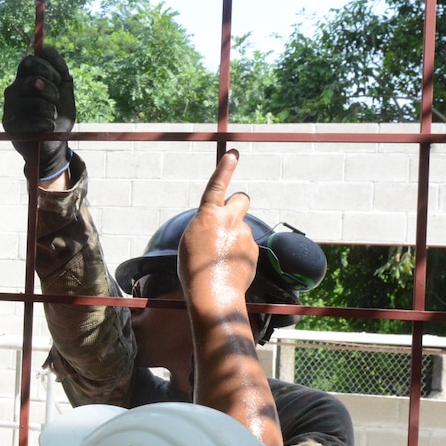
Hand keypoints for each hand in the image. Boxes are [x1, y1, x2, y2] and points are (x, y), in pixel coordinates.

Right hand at [2, 45, 74, 181]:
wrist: (54, 143)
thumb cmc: (59, 114)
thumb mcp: (64, 89)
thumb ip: (59, 68)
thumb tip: (45, 48)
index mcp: (25, 78)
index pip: (29, 61)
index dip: (46, 67)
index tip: (59, 78)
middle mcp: (13, 90)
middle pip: (29, 79)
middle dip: (50, 89)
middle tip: (56, 99)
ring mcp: (9, 107)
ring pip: (31, 101)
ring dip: (49, 109)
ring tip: (53, 116)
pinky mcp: (9, 125)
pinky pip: (28, 120)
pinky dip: (44, 124)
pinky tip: (48, 127)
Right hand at [177, 150, 257, 315]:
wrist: (213, 292)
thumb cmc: (194, 269)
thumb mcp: (192, 240)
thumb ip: (207, 225)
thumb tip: (219, 224)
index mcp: (208, 216)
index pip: (218, 185)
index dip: (225, 168)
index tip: (234, 154)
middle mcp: (228, 220)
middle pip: (241, 199)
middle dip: (237, 204)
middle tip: (229, 218)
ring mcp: (244, 234)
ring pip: (241, 228)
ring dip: (234, 237)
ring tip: (221, 257)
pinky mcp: (253, 249)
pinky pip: (246, 246)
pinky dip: (239, 253)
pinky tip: (230, 266)